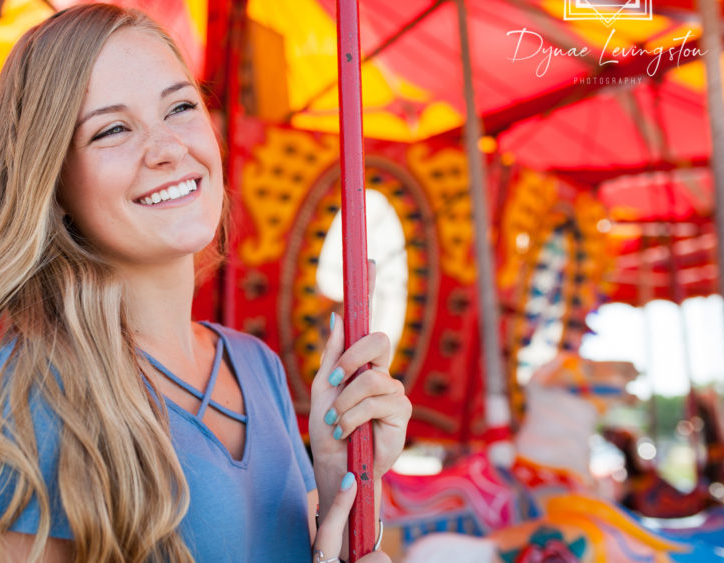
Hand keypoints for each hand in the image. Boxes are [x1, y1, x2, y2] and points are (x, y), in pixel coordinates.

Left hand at [308, 264, 411, 552]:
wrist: (334, 467)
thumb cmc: (327, 428)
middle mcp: (381, 371)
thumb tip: (337, 313)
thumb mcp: (321, 388)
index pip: (367, 320)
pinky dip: (354, 417)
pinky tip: (347, 432)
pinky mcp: (402, 415)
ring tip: (335, 423)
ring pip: (371, 379)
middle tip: (331, 381)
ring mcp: (394, 392)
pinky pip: (378, 402)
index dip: (370, 286)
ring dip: (345, 402)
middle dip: (351, 358)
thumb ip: (333, 353)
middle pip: (378, 340)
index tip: (368, 257)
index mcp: (360, 361)